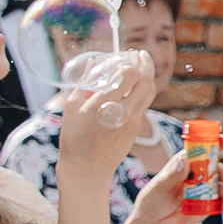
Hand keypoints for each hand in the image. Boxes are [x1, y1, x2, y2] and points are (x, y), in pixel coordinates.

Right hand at [55, 51, 155, 179]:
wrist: (87, 169)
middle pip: (146, 80)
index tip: (124, 57)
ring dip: (149, 75)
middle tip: (140, 54)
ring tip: (143, 63)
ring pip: (150, 91)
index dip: (129, 63)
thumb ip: (85, 83)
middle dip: (145, 64)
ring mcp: (134, 121)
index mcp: (105, 105)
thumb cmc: (74, 137)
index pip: (129, 75)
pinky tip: (136, 84)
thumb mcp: (72, 107)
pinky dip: (143, 90)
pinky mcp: (138, 128)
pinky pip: (145, 103)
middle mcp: (124, 112)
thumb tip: (96, 62)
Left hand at [127, 142, 222, 223]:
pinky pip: (220, 203)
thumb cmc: (152, 200)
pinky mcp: (207, 205)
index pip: (204, 149)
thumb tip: (184, 161)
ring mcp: (203, 190)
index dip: (220, 143)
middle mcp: (198, 175)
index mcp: (186, 164)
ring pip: (221, 186)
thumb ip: (172, 175)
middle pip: (217, 169)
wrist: (153, 223)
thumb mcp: (159, 187)